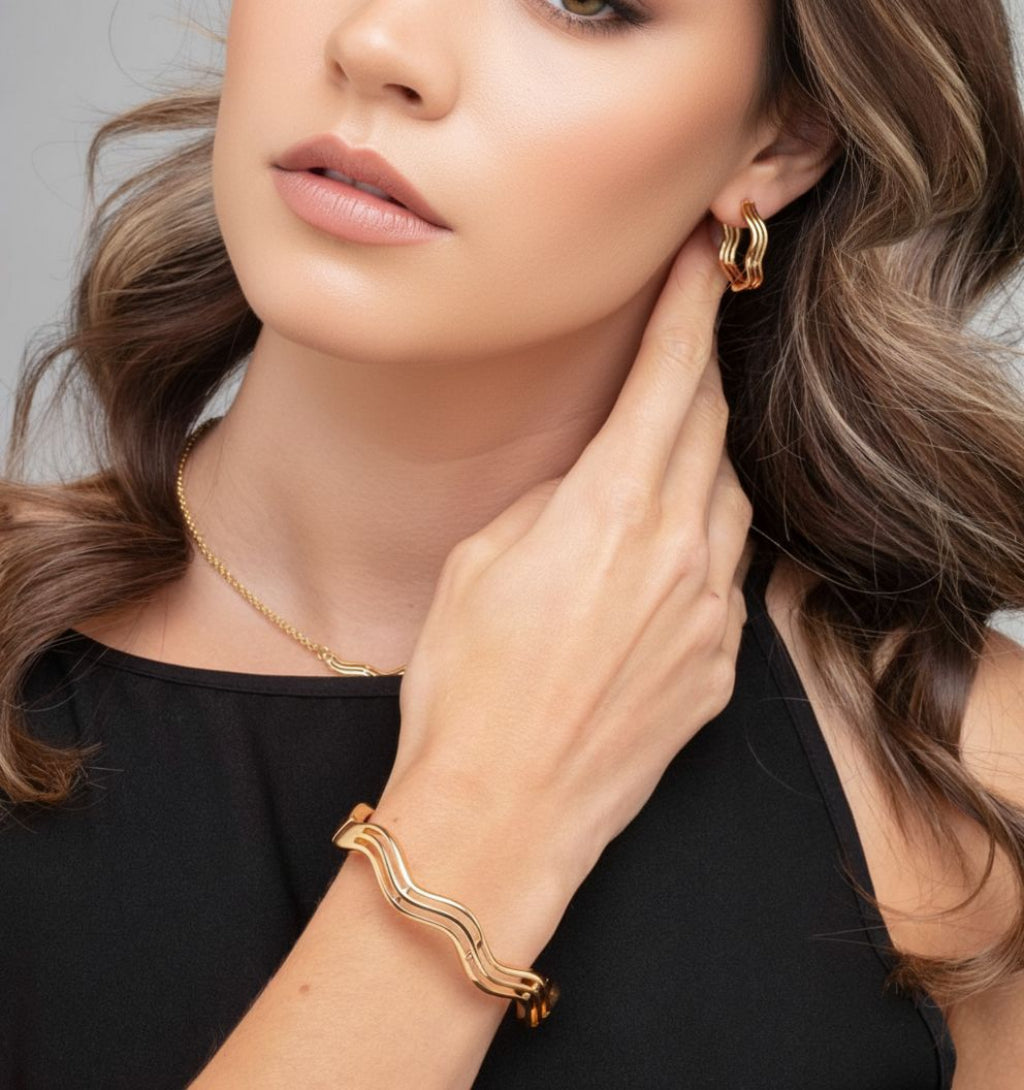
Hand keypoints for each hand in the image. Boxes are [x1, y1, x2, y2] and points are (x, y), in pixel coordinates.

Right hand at [389, 215, 754, 885]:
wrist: (504, 810)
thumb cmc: (468, 688)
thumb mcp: (483, 561)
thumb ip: (556, 501)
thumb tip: (593, 475)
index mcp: (613, 508)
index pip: (670, 373)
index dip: (688, 303)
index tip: (703, 253)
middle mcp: (680, 549)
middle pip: (707, 424)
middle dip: (695, 370)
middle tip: (679, 338)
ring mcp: (710, 610)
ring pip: (726, 496)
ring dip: (698, 458)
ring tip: (656, 454)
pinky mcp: (719, 663)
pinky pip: (725, 572)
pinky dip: (701, 540)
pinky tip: (658, 555)